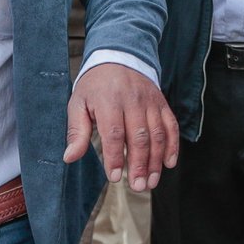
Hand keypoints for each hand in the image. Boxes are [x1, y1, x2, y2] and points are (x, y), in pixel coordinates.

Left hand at [65, 63, 179, 190]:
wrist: (119, 56)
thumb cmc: (95, 85)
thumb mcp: (78, 103)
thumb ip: (76, 131)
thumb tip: (70, 157)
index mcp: (110, 101)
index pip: (114, 133)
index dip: (116, 156)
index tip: (115, 177)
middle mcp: (133, 101)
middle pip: (140, 136)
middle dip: (140, 164)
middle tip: (138, 186)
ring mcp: (151, 102)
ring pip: (158, 134)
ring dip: (157, 160)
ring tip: (152, 181)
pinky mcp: (162, 103)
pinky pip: (171, 125)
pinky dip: (173, 145)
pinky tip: (169, 162)